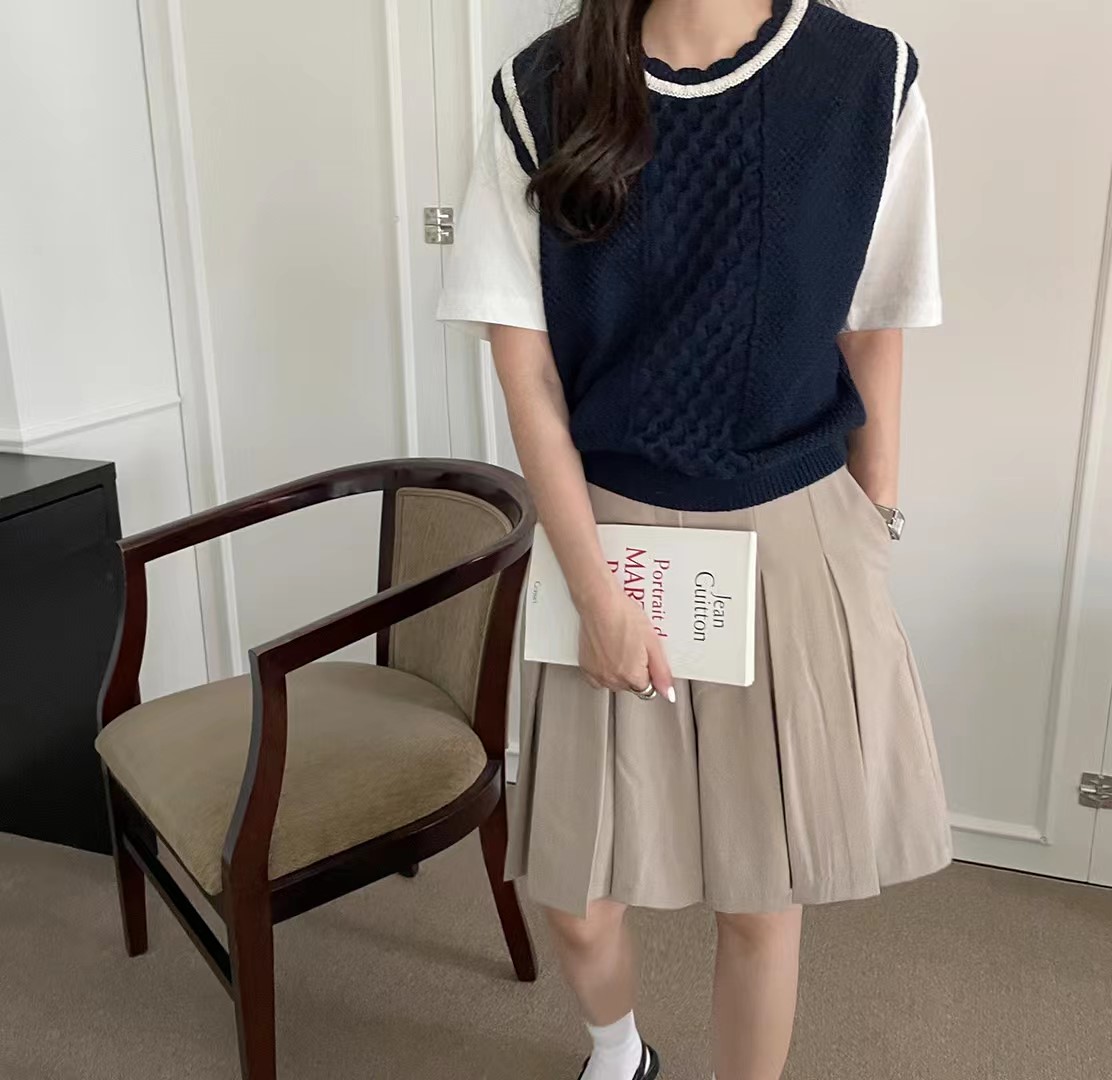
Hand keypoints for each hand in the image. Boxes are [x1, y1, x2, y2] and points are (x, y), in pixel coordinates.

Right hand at [576, 581, 675, 701]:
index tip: (647, 658)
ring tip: (621, 649)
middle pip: (630, 687)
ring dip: (619, 673)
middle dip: (635, 673)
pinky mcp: (585, 667)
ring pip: (614, 684)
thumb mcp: (653, 642)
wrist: (600, 603)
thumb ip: (661, 672)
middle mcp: (613, 679)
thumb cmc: (624, 616)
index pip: (647, 688)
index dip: (649, 672)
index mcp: (632, 675)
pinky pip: (597, 680)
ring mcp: (597, 674)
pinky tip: (608, 656)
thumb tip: (668, 694)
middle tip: (635, 649)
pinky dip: (604, 672)